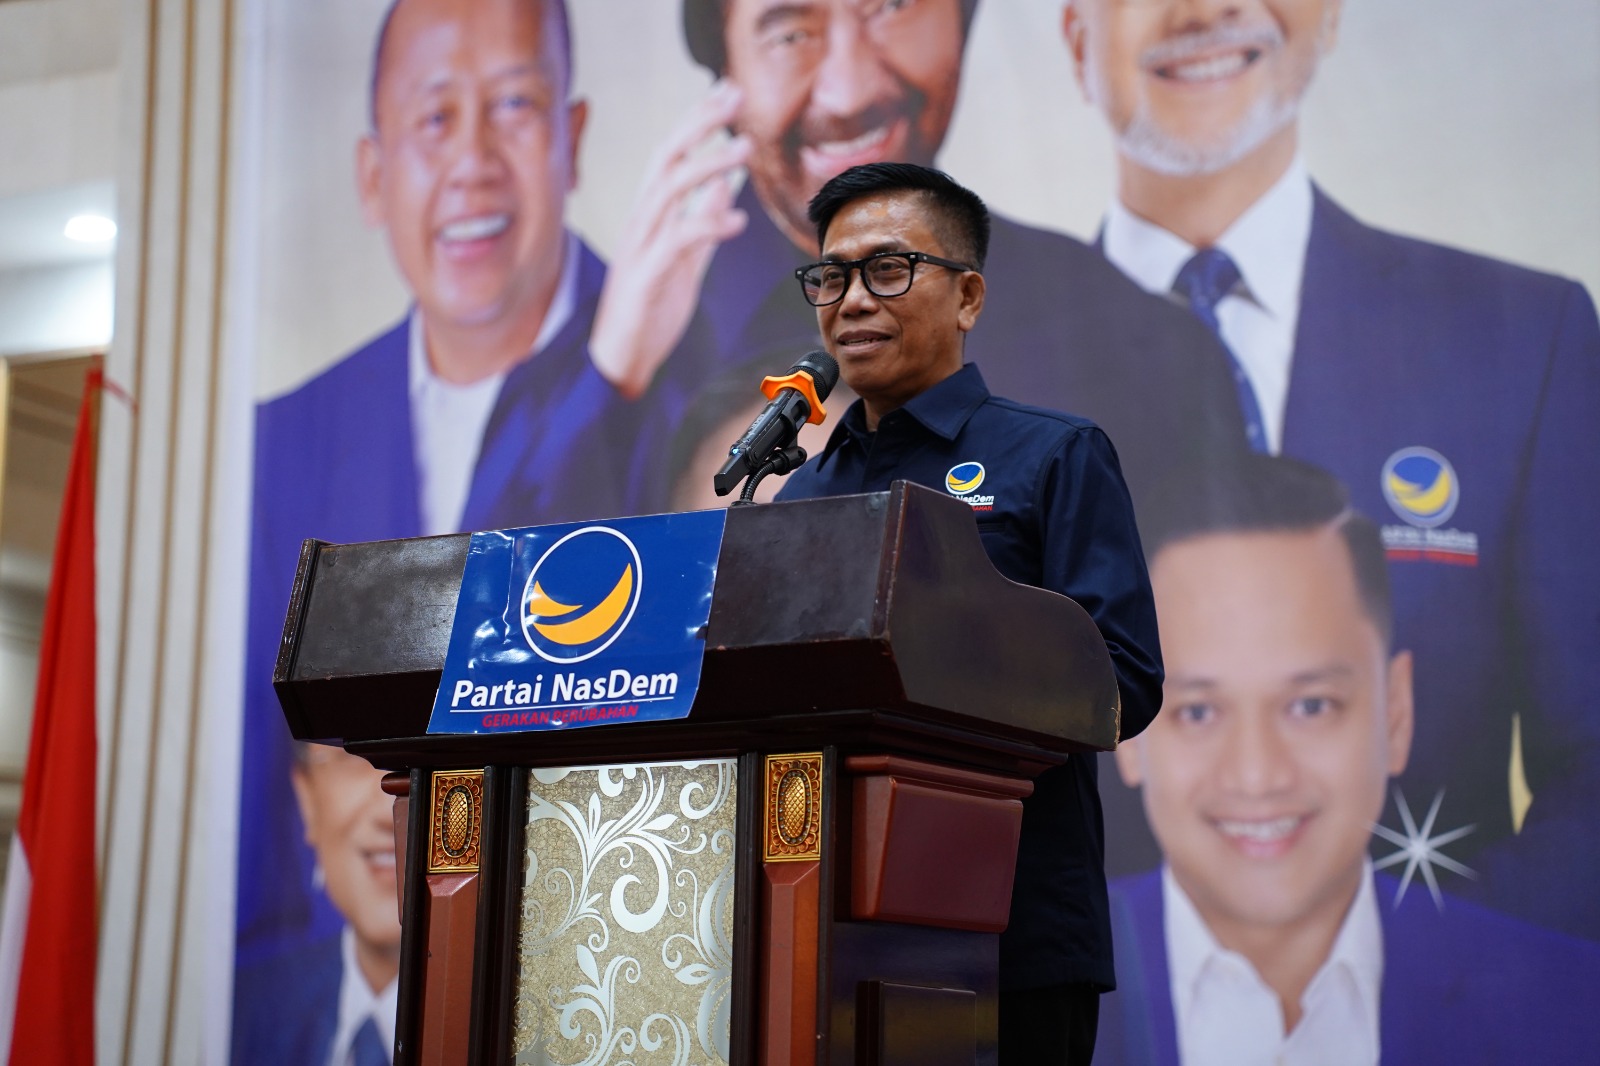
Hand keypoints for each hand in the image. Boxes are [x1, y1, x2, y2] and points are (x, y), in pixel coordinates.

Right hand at [590, 81, 752, 398]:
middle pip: (665, 158)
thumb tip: (721, 190)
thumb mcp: (684, 262)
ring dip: (708, 164)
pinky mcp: (645, 277)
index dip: (696, 121)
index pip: (670, 155)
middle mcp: (640, 224)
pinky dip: (708, 225)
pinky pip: (677, 241)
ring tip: (744, 147)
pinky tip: (737, 219)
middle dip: (698, 122)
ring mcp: (639, 248)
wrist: (619, 363)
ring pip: (669, 190)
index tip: (725, 93)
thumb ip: (701, 225)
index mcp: (649, 218)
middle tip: (733, 94)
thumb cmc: (648, 314)